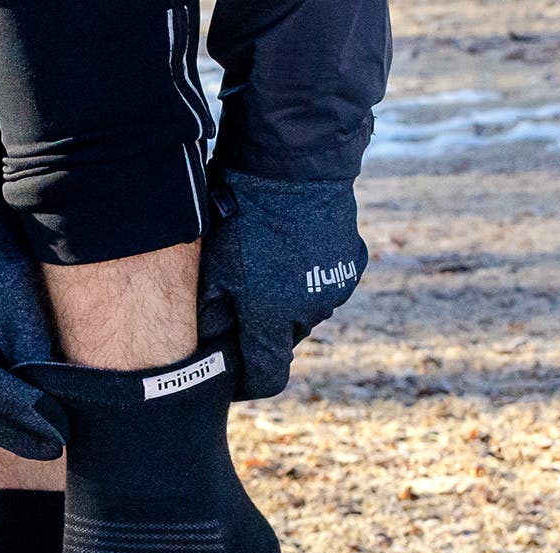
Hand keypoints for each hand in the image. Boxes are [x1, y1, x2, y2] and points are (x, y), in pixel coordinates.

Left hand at [200, 168, 367, 399]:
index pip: (267, 378)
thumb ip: (211, 317)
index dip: (248, 383)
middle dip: (263, 331)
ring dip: (286, 302)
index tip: (234, 376)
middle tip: (240, 300)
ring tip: (265, 265)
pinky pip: (323, 285)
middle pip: (283, 342)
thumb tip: (208, 349)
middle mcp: (308, 313)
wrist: (293, 161)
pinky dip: (307, 278)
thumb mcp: (214, 268)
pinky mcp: (351, 265)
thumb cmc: (242, 216)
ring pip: (304, 313)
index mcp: (272, 319)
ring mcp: (334, 289)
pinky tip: (289, 249)